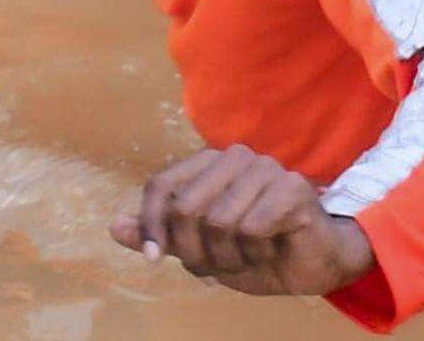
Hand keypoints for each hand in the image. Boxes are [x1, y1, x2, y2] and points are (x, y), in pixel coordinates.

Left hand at [115, 144, 375, 299]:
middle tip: (214, 265)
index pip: (161, 185)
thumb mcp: (198, 249)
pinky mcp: (292, 188)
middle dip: (194, 250)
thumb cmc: (255, 251)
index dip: (151, 225)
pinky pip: (251, 227)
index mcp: (210, 164)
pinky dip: (254, 253)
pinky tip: (268, 250)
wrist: (309, 265)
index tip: (154, 258)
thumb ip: (160, 235)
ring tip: (244, 257)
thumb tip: (114, 226)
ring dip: (227, 256)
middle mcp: (236, 157)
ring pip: (219, 221)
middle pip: (186, 207)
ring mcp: (266, 169)